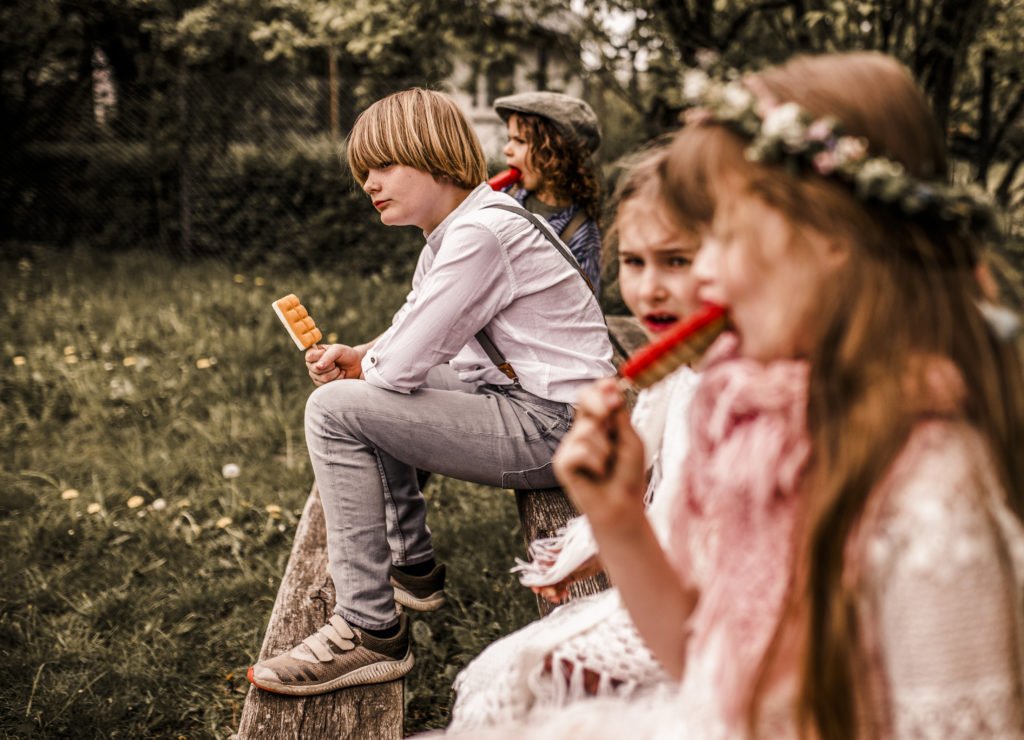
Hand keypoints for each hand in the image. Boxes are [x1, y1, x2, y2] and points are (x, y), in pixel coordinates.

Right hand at [305, 343, 364, 385]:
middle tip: (336, 363)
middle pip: (315, 369)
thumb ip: (327, 357)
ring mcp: (316, 376)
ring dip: (335, 373)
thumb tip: (318, 367)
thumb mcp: (337, 350)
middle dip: (330, 366)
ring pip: (323, 378)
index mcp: (313, 353)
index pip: (309, 356)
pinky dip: (337, 379)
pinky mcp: (322, 384)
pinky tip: (340, 375)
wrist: (356, 365)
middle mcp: (312, 365)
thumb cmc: (346, 354)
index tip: (328, 353)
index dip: (320, 356)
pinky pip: (327, 385)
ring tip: (339, 369)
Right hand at [530, 555, 602, 603]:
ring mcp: (562, 570)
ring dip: (552, 594)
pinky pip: (561, 587)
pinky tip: (565, 595)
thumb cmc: (584, 549)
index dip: (535, 580)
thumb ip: (552, 562)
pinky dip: (560, 593)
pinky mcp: (571, 576)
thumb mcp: (567, 556)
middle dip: (545, 589)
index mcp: (550, 556)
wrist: (601, 550)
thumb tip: (537, 565)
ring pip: (552, 585)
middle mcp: (554, 563)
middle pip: (544, 579)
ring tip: (558, 598)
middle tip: (552, 594)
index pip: (537, 569)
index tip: (537, 589)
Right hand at [553, 377, 646, 534]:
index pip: (596, 394)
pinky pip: (578, 451)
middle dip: (599, 402)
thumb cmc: (628, 475)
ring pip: (586, 430)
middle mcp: (583, 430)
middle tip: (610, 412)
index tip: (615, 387)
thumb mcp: (630, 440)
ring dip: (606, 448)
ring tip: (609, 464)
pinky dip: (595, 462)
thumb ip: (620, 416)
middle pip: (583, 398)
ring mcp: (570, 446)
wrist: (622, 507)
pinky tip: (599, 474)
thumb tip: (614, 386)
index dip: (603, 387)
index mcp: (601, 422)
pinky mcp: (562, 463)